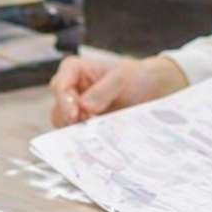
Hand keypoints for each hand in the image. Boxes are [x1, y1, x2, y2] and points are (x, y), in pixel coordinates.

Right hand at [48, 55, 188, 126]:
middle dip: (70, 120)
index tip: (77, 115)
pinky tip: (100, 140)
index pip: (59, 86)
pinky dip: (86, 138)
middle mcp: (71, 90)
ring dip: (78, 131)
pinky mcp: (86, 125)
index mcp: (74, 70)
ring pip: (65, 124)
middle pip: (58, 108)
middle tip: (87, 128)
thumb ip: (103, 90)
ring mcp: (77, 109)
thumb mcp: (123, 76)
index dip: (65, 102)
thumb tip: (85, 106)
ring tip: (97, 133)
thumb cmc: (136, 76)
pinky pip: (78, 135)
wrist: (153, 91)